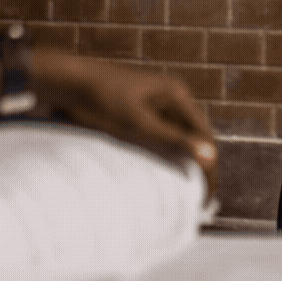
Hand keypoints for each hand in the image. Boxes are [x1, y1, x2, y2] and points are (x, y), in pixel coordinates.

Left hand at [32, 50, 217, 197]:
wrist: (71, 82)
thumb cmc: (105, 100)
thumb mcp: (139, 123)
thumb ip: (173, 140)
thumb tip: (210, 157)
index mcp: (177, 94)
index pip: (204, 133)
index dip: (209, 163)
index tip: (206, 194)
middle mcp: (172, 96)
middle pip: (194, 134)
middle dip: (198, 163)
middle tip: (195, 198)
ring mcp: (156, 102)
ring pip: (178, 136)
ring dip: (182, 160)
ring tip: (180, 190)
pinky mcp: (142, 110)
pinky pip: (162, 135)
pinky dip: (165, 153)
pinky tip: (159, 170)